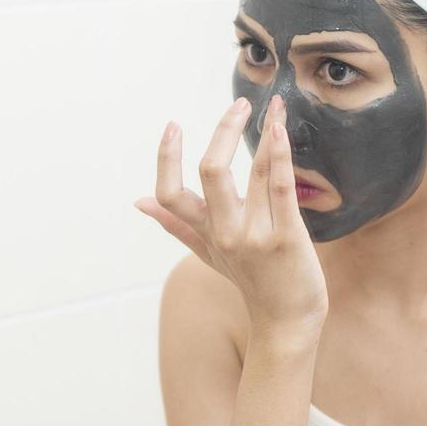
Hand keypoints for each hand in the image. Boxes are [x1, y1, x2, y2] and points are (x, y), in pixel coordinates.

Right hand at [135, 96, 327, 337]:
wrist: (286, 322)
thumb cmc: (250, 282)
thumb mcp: (207, 253)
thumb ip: (175, 224)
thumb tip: (139, 201)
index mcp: (204, 232)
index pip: (169, 194)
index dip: (166, 158)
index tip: (173, 126)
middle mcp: (224, 232)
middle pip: (211, 173)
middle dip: (223, 131)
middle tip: (240, 103)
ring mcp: (255, 236)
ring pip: (254, 172)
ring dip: (265, 130)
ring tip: (276, 103)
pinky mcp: (287, 238)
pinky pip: (281, 188)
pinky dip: (279, 155)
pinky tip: (281, 130)